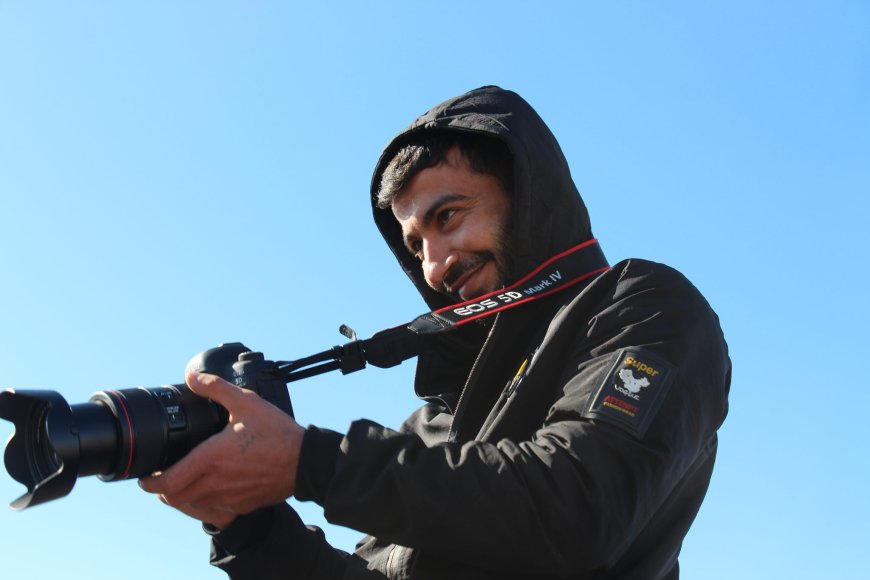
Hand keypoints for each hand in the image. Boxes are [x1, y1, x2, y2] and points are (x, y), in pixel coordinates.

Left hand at [138, 371, 304, 528]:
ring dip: (182, 495)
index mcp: (211, 458)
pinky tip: (211, 488)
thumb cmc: (277, 433)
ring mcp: (230, 498)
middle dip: (162, 490)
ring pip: (193, 505)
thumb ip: (215, 388)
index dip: (150, 483)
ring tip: (183, 480)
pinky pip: (214, 510)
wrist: (305, 460)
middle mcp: (216, 483)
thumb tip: (191, 377)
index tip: (145, 476)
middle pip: (175, 498)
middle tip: (161, 476)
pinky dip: (204, 502)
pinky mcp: (243, 505)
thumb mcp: (246, 402)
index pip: (168, 482)